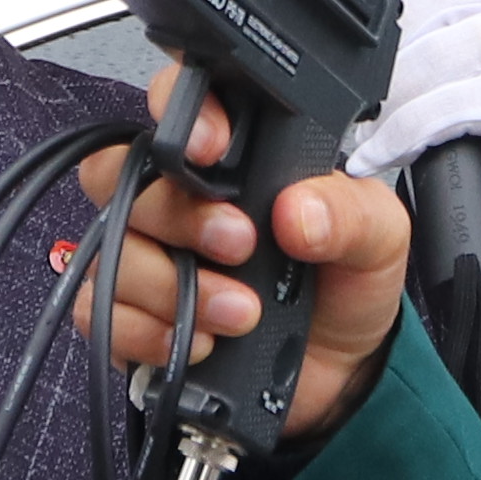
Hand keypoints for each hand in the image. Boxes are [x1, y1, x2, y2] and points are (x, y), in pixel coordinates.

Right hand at [84, 76, 413, 448]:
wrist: (342, 373)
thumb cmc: (348, 286)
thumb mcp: (378, 238)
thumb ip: (350, 212)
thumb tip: (297, 210)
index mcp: (233, 160)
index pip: (177, 106)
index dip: (181, 115)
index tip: (213, 148)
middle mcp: (179, 200)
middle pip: (120, 174)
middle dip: (177, 214)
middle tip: (239, 245)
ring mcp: (150, 257)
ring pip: (114, 250)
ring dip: (174, 287)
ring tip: (242, 313)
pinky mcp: (134, 317)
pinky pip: (102, 313)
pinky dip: (149, 331)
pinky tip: (203, 342)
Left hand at [341, 0, 480, 241]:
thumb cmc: (478, 102)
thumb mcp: (430, 26)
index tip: (375, 25)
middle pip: (436, 2)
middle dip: (387, 55)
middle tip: (361, 91)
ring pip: (442, 56)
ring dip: (391, 100)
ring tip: (368, 126)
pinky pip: (452, 108)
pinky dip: (405, 133)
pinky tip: (384, 150)